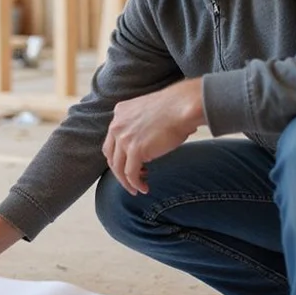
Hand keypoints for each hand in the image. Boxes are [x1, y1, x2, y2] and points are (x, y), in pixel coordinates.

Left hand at [104, 78, 204, 195]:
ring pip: (118, 167)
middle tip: (130, 181)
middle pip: (111, 155)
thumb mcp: (149, 112)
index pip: (112, 140)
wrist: (184, 106)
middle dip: (119, 171)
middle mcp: (117, 125)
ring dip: (126, 182)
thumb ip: (141, 125)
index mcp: (120, 112)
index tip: (131, 164)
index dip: (120, 155)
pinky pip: (130, 173)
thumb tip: (147, 144)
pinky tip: (143, 188)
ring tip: (136, 189)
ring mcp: (124, 137)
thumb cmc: (176, 108)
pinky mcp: (135, 150)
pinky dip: (135, 184)